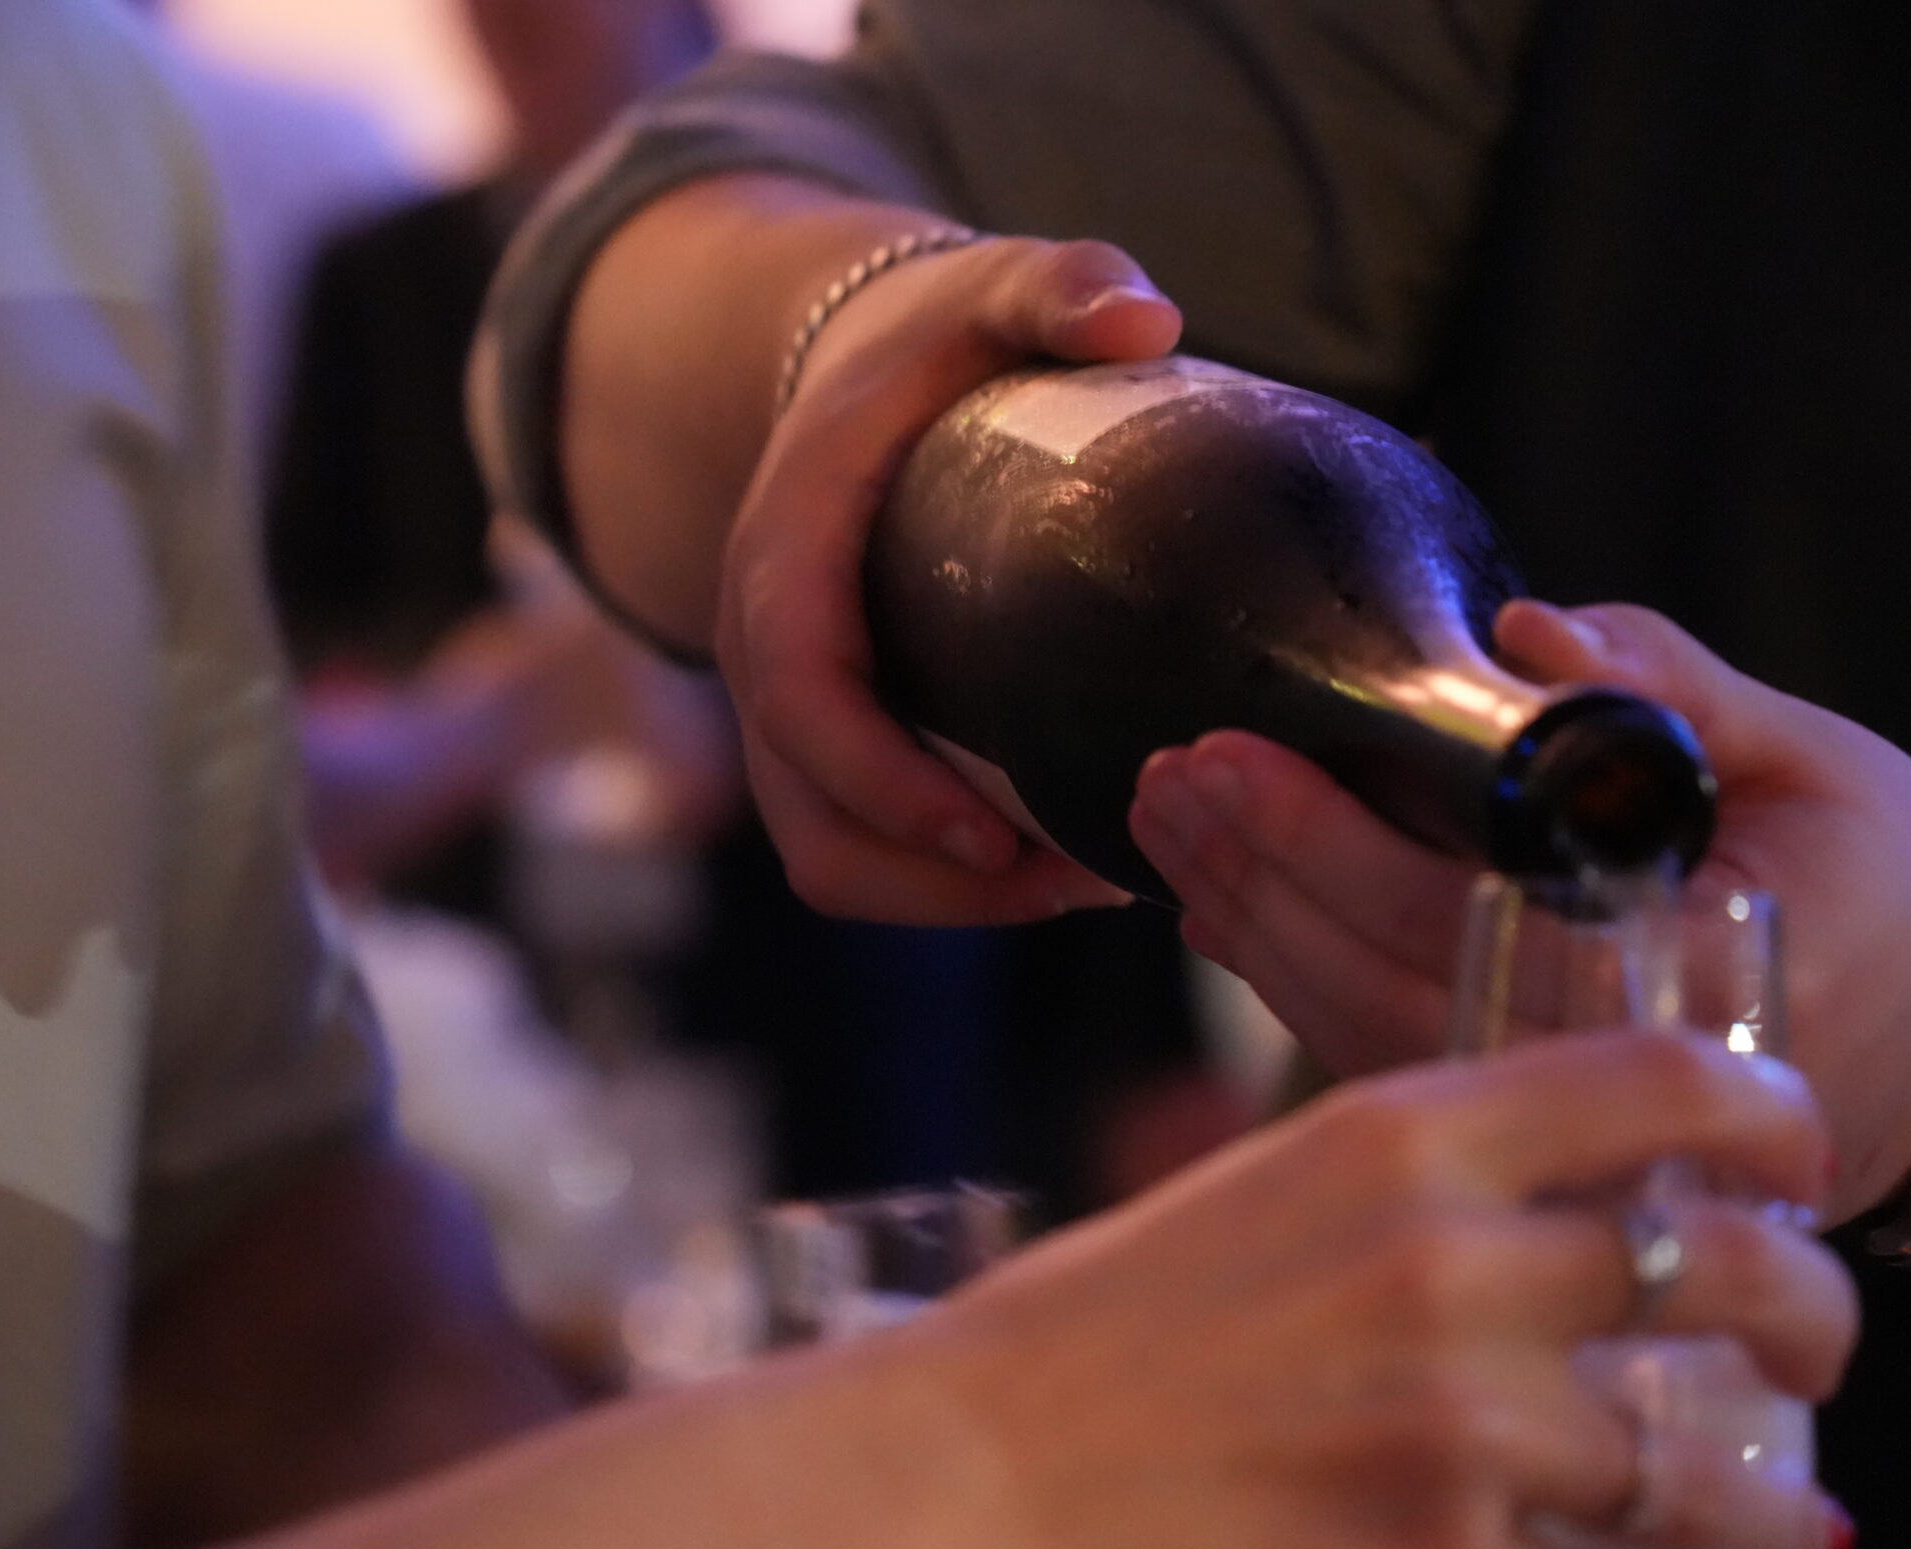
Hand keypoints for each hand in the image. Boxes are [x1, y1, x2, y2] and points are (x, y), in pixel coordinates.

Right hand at [716, 233, 1178, 924]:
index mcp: (787, 556)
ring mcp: (792, 710)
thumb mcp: (987, 290)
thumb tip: (1143, 320)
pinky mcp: (833, 742)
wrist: (852, 370)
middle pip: (816, 824)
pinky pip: (866, 848)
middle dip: (939, 882)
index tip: (996, 837)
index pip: (802, 698)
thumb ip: (1057, 283)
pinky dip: (950, 883)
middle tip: (1086, 880)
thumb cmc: (929, 343)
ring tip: (1091, 882)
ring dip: (951, 901)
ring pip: (836, 859)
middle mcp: (767, 652)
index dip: (884, 782)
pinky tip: (1067, 861)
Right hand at [888, 1030, 1852, 1548]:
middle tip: (1811, 1357)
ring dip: (1778, 1526)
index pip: (1660, 1080)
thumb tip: (1545, 1215)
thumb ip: (1413, 1188)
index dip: (1774, 1116)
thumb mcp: (1259, 1191)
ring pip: (1710, 1481)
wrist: (967, 1480)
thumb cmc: (1086, 1336)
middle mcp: (1454, 1262)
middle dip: (1816, 1327)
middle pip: (1739, 1275)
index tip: (1800, 1160)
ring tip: (1796, 1545)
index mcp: (1399, 1136)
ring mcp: (1456, 1423)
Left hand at [1129, 599, 1910, 1219]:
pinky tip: (1228, 909)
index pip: (1455, 925)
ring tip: (1171, 830)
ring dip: (1253, 932)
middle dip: (1257, 880)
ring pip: (1362, 1039)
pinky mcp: (1536, 1124)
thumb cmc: (1893, 877)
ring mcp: (1561, 1126)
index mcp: (1679, 999)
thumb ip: (1673, 692)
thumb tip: (1526, 632)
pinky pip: (1385, 1058)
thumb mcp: (1816, 756)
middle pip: (1376, 989)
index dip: (1325, 846)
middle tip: (1164, 783)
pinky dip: (1297, 982)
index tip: (1227, 760)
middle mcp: (1602, 1084)